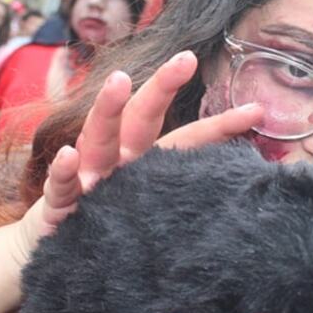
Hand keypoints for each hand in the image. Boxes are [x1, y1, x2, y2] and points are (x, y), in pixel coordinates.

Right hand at [11, 52, 262, 260]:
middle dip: (162, 87)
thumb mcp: (151, 210)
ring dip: (107, 108)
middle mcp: (117, 161)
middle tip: (186, 59)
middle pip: (141, 119)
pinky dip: (64, 170)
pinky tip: (71, 156)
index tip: (256, 111)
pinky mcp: (58, 203)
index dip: (219, 126)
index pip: (186, 138)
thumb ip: (185, 196)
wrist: (56, 253)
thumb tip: (245, 191)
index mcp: (145, 162)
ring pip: (98, 137)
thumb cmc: (108, 226)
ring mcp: (86, 177)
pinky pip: (61, 185)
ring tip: (120, 81)